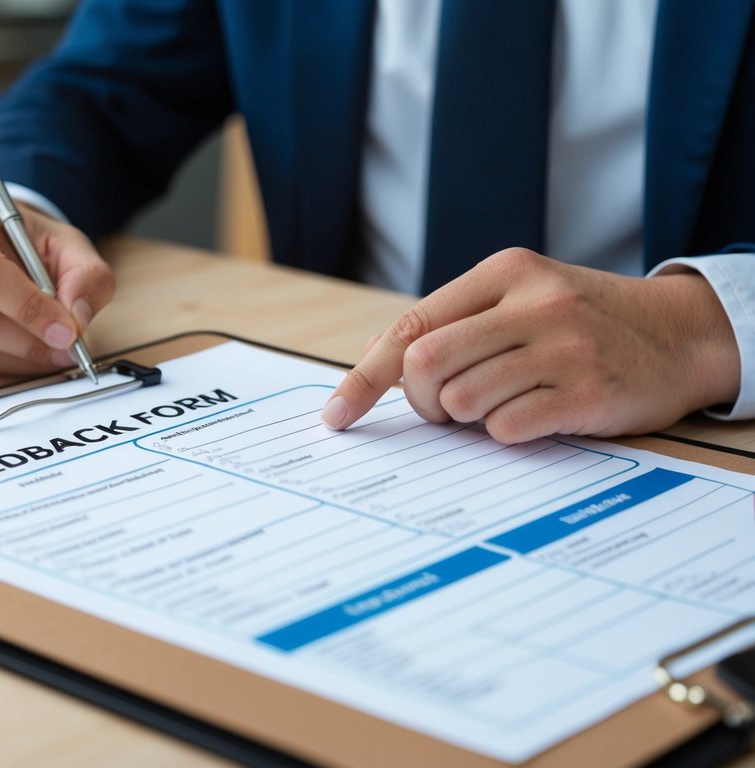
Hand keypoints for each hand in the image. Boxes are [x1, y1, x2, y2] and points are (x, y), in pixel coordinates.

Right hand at [0, 199, 114, 376]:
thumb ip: (84, 274)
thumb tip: (78, 319)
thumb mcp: (61, 242)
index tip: (66, 330)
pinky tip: (21, 356)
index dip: (29, 309)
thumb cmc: (17, 242)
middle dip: (28, 342)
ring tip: (50, 354)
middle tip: (66, 349)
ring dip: (18, 361)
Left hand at [321, 248, 739, 442]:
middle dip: (420, 401)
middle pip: (425, 364)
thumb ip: (451, 319)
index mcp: (505, 272)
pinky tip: (535, 415)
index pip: (411, 327)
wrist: (682, 334)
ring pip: (461, 400)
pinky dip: (505, 432)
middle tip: (443, 409)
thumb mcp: (520, 297)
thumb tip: (375, 350)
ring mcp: (564, 346)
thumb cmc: (584, 320)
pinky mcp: (587, 393)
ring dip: (466, 418)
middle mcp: (534, 302)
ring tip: (501, 403)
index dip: (364, 377)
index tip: (336, 415)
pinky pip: (506, 428)